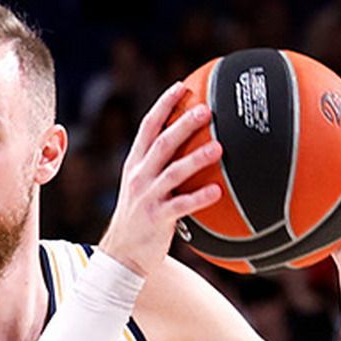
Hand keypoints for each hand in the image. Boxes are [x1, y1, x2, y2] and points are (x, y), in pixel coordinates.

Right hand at [97, 82, 223, 276]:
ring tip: (218, 147)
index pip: (148, 127)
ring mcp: (147, 197)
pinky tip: (217, 191)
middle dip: (183, 124)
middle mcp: (139, 176)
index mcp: (135, 164)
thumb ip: (160, 165)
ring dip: (196, 158)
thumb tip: (191, 144)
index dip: (164, 105)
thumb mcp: (142, 185)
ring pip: (172, 172)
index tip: (181, 87)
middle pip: (161, 143)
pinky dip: (199, 197)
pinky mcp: (156, 219)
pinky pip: (181, 206)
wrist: (121, 254)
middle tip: (206, 109)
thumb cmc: (140, 217)